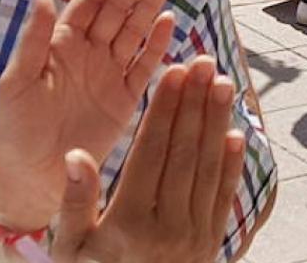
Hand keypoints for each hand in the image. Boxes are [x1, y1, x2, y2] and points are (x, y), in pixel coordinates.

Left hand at [0, 0, 178, 233]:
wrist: (33, 177)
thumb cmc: (16, 129)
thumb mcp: (16, 83)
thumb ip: (32, 40)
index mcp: (61, 43)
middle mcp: (88, 52)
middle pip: (119, 7)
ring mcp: (108, 73)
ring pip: (135, 29)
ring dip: (151, 2)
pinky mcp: (124, 99)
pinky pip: (144, 65)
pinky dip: (157, 43)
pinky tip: (169, 20)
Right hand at [51, 57, 245, 262]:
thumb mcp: (69, 247)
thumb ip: (75, 201)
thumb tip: (76, 154)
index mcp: (128, 222)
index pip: (152, 152)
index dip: (165, 109)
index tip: (174, 71)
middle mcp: (166, 228)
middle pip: (185, 153)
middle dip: (196, 103)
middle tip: (205, 62)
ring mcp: (193, 237)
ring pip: (209, 168)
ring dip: (218, 123)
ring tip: (224, 84)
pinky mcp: (211, 243)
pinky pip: (224, 196)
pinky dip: (233, 164)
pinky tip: (237, 133)